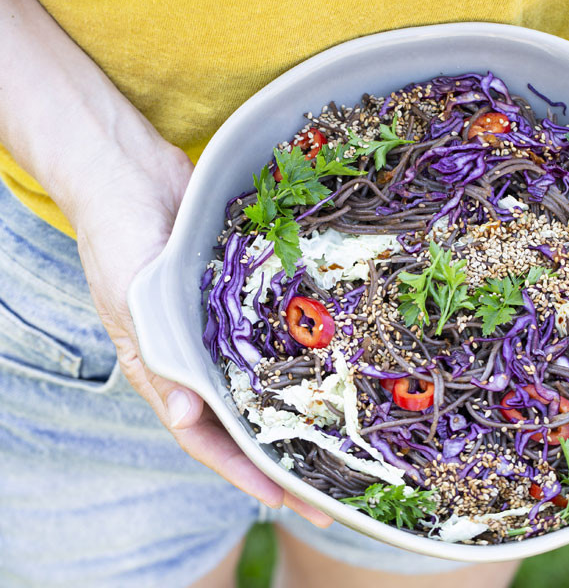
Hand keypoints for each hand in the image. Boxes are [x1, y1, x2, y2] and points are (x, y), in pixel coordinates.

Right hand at [73, 144, 331, 525]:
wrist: (132, 172)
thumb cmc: (118, 235)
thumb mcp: (128, 298)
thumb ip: (155, 355)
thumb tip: (187, 418)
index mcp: (164, 370)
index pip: (205, 436)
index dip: (242, 471)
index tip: (284, 498)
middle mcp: (199, 358)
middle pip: (247, 419)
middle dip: (286, 457)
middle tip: (335, 490)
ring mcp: (225, 331)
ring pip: (269, 382)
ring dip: (304, 411)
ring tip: (349, 441)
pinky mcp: (247, 299)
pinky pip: (281, 334)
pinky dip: (305, 354)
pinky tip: (342, 369)